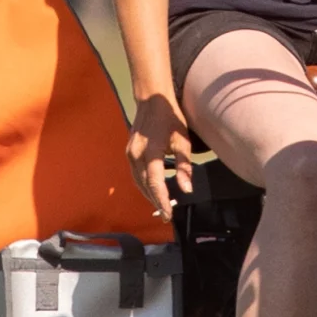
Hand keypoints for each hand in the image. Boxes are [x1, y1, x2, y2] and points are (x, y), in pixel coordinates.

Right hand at [127, 94, 193, 216]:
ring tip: (161, 206)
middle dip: (155, 201)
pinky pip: (135, 174)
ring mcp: (130, 153)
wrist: (152, 101)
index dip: (161, 200)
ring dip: (148, 195)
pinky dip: (144, 185)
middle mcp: (136, 154)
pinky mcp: (129, 152)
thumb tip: (186, 189)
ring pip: (138, 181)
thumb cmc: (171, 119)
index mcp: (151, 151)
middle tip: (166, 215)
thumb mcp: (183, 141)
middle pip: (145, 185)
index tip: (168, 214)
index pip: (155, 182)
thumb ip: (184, 166)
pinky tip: (153, 191)